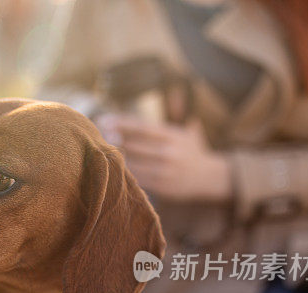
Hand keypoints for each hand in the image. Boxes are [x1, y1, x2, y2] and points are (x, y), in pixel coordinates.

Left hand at [97, 115, 232, 202]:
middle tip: (95, 136)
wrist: (211, 178)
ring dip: (114, 158)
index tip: (103, 120)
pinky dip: (123, 174)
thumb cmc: (192, 151)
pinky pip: (137, 179)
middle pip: (133, 145)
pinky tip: (111, 169)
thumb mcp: (188, 131)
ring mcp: (165, 170)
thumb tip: (176, 92)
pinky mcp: (162, 186)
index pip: (142, 127)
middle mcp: (169, 152)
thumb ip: (178, 114)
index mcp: (172, 135)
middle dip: (113, 140)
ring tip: (99, 152)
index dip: (121, 123)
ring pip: (132, 163)